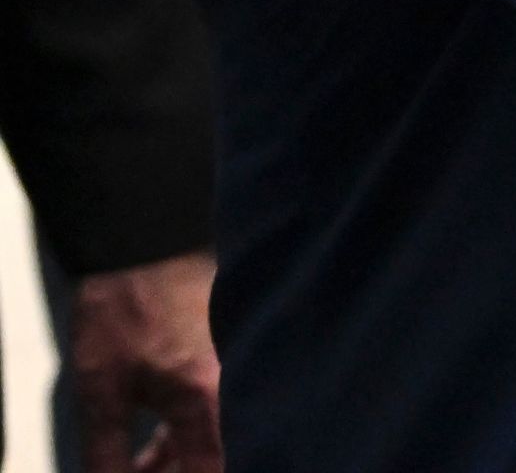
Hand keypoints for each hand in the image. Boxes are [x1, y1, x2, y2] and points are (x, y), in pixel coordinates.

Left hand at [71, 253, 218, 472]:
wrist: (147, 243)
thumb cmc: (122, 311)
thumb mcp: (100, 394)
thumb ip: (108, 456)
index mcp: (205, 400)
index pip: (211, 471)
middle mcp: (234, 386)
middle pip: (223, 455)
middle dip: (187, 469)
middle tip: (148, 470)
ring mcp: (238, 368)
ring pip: (221, 434)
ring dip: (184, 459)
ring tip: (144, 467)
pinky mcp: (233, 355)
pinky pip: (220, 409)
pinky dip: (190, 432)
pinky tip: (158, 442)